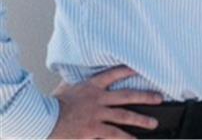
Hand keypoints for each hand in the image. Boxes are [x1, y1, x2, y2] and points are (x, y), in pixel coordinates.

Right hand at [48, 66, 162, 138]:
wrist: (40, 120)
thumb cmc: (50, 105)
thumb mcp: (64, 88)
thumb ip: (74, 83)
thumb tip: (73, 77)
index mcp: (91, 86)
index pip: (114, 74)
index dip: (129, 70)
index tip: (141, 69)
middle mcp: (98, 99)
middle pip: (127, 96)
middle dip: (145, 97)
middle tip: (160, 98)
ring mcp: (96, 115)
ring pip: (124, 117)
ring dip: (141, 120)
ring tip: (153, 123)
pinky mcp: (92, 130)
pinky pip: (112, 135)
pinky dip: (124, 139)